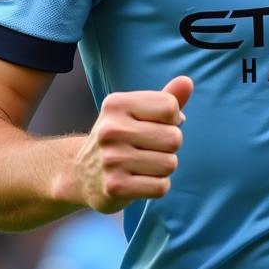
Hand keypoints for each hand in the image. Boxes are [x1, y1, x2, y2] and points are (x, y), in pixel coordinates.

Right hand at [73, 76, 191, 212]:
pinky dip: (157, 186)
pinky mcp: (115, 187)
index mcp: (116, 104)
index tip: (154, 126)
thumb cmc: (121, 137)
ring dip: (163, 168)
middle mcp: (110, 129)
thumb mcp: (138, 112)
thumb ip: (166, 97)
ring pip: (170, 164)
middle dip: (169, 146)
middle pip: (174, 137)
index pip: (170, 107)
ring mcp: (111, 159)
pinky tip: (139, 181)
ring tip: (142, 165)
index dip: (172, 119)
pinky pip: (161, 187)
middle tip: (147, 149)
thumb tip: (187, 81)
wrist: (82, 173)